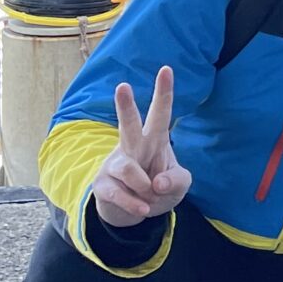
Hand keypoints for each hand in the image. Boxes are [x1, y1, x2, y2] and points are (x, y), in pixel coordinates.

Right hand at [91, 66, 192, 228]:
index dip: (164, 93)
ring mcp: (115, 165)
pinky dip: (135, 204)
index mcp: (155, 140)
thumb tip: (156, 183)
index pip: (160, 114)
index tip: (166, 69)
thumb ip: (176, 181)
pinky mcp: (102, 185)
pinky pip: (119, 193)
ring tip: (151, 197)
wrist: (134, 212)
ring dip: (144, 187)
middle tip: (122, 86)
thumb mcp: (180, 185)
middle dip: (125, 107)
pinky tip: (143, 209)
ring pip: (127, 168)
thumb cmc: (159, 188)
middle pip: (129, 125)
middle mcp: (133, 147)